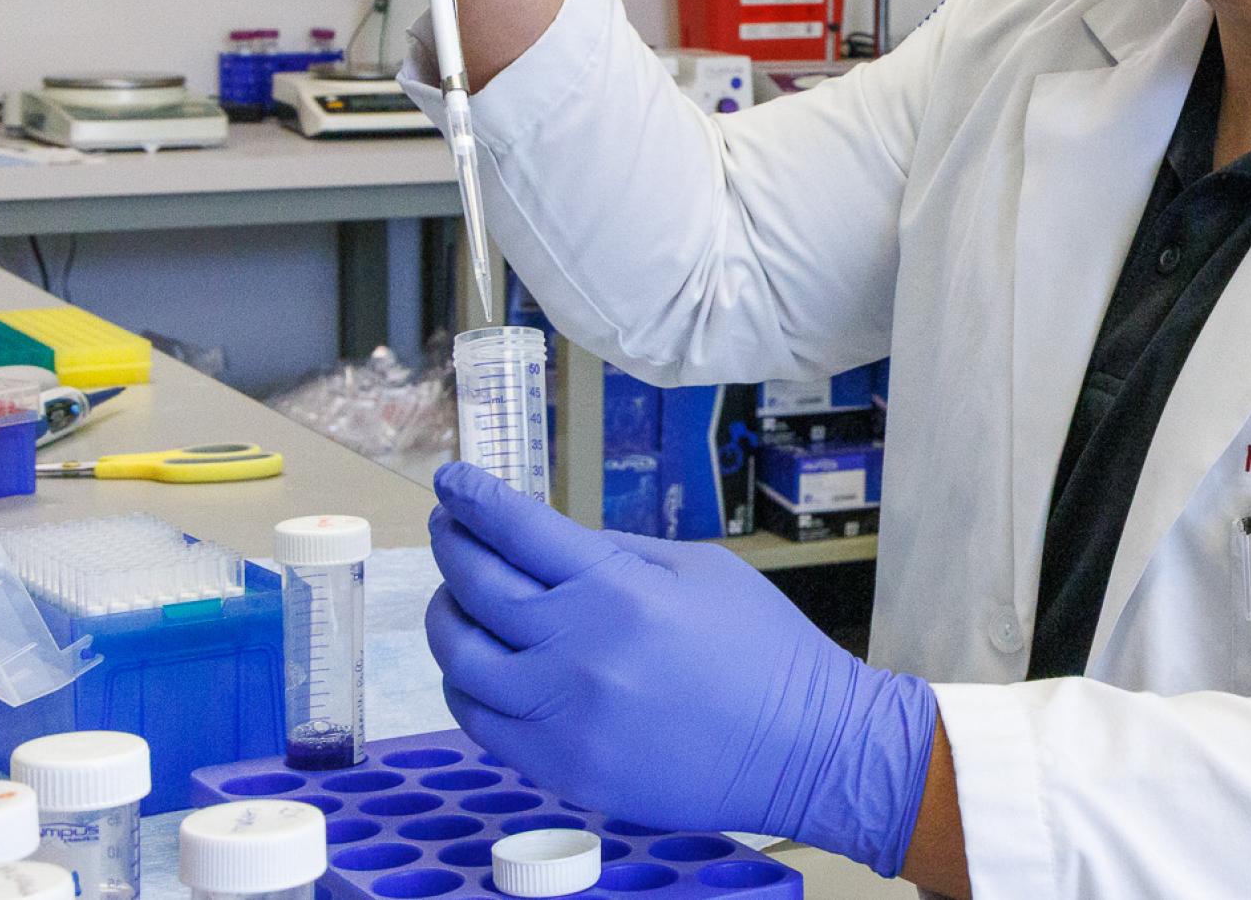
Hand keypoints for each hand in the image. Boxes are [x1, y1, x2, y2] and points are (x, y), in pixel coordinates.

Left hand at [425, 463, 938, 876]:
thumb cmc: (763, 648)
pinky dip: (465, 686)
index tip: (452, 480)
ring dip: (448, 618)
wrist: (802, 747)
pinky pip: (480, 722)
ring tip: (456, 599)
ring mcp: (561, 717)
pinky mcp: (559, 769)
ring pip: (461, 660)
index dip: (474, 499)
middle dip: (453, 545)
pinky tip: (477, 666)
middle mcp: (575, 652)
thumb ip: (615, 553)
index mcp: (616, 590)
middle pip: (476, 588)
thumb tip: (545, 542)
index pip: (516, 530)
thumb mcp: (699, 568)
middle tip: (448, 527)